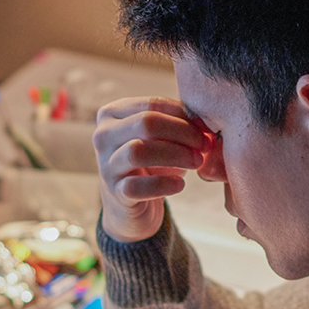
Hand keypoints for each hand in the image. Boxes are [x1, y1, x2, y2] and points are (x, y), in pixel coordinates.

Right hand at [92, 97, 212, 241]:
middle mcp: (103, 136)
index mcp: (112, 113)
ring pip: (138, 151)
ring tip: (197, 162)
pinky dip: (164, 184)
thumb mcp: (159, 138)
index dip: (183, 114)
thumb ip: (177, 124)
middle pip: (145, 123)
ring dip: (175, 155)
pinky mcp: (114, 192)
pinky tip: (180, 184)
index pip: (151, 104)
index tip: (205, 127)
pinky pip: (137, 186)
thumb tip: (204, 123)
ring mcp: (106, 165)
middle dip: (182, 132)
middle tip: (204, 144)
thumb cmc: (149, 163)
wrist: (129, 205)